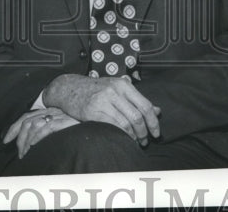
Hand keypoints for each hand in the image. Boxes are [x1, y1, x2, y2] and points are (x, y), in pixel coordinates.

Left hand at [2, 108, 79, 158]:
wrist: (95, 120)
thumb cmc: (79, 126)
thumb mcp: (62, 125)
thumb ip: (49, 130)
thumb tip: (33, 143)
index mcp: (48, 111)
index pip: (26, 117)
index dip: (13, 128)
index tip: (5, 140)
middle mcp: (50, 111)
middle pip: (26, 121)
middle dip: (18, 138)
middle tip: (19, 153)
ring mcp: (57, 115)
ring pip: (33, 126)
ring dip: (26, 141)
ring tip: (25, 153)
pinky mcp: (63, 121)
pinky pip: (45, 128)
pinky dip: (37, 138)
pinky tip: (34, 146)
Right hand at [41, 74, 159, 143]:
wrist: (69, 88)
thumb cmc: (96, 89)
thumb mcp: (117, 89)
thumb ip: (136, 100)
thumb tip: (158, 110)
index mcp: (123, 84)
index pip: (145, 105)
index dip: (153, 122)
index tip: (156, 133)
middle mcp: (114, 91)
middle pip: (137, 116)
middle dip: (144, 132)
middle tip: (146, 141)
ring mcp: (103, 101)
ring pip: (126, 124)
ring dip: (133, 136)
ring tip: (135, 142)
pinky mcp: (92, 111)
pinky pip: (112, 127)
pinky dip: (121, 136)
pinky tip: (123, 139)